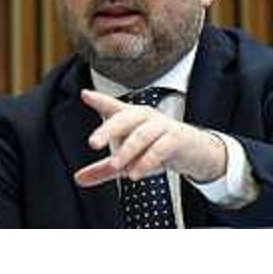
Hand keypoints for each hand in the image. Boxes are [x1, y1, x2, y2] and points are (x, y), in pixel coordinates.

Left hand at [74, 89, 227, 186]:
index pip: (113, 107)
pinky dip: (147, 161)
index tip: (85, 95)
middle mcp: (145, 117)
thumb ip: (104, 169)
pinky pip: (160, 148)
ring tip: (116, 166)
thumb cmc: (157, 149)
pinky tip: (135, 173)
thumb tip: (78, 179)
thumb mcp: (128, 160)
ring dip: (127, 151)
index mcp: (131, 117)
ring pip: (141, 135)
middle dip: (108, 129)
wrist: (195, 152)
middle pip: (124, 118)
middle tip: (93, 143)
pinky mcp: (176, 139)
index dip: (99, 100)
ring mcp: (162, 126)